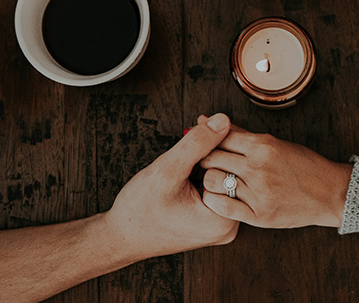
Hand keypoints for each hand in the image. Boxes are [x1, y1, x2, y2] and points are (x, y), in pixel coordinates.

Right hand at [99, 113, 238, 261]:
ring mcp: (221, 226)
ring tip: (189, 149)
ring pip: (224, 179)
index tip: (203, 124)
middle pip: (232, 173)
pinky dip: (204, 172)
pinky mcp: (212, 222)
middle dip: (215, 147)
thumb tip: (223, 120)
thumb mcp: (168, 170)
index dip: (220, 140)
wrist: (122, 237)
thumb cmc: (140, 210)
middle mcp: (228, 226)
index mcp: (224, 219)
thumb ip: (197, 144)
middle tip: (195, 129)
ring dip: (209, 159)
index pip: (236, 167)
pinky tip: (190, 165)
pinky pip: (216, 189)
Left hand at [198, 119, 352, 228]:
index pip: (220, 137)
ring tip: (214, 179)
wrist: (329, 193)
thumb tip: (206, 119)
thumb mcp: (274, 143)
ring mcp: (259, 192)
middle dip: (203, 158)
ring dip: (208, 179)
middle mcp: (259, 167)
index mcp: (263, 145)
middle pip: (211, 158)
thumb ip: (239, 133)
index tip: (202, 143)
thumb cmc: (303, 165)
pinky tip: (219, 196)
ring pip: (212, 181)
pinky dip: (214, 200)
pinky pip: (222, 207)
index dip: (205, 139)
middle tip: (204, 162)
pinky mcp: (259, 215)